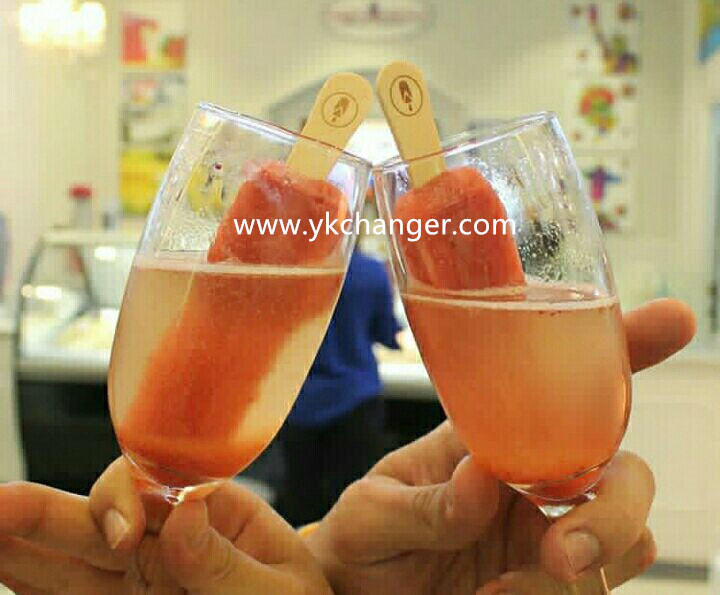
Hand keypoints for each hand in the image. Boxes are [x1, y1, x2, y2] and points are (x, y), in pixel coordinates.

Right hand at [0, 459, 331, 593]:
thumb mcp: (283, 589)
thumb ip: (228, 558)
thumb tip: (186, 508)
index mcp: (214, 515)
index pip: (158, 484)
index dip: (127, 496)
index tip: (122, 534)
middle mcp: (169, 543)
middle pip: (100, 517)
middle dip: (44, 512)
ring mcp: (142, 582)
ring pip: (74, 558)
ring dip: (25, 546)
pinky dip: (37, 586)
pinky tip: (9, 572)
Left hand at [306, 298, 695, 593]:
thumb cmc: (362, 541)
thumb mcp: (370, 514)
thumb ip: (424, 503)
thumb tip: (482, 479)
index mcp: (489, 434)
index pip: (560, 384)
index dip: (623, 350)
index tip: (672, 321)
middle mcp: (533, 475)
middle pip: (624, 470)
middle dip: (614, 509)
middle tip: (561, 553)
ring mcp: (550, 529)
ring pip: (631, 532)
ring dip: (588, 560)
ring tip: (504, 587)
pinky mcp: (554, 579)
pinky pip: (599, 586)